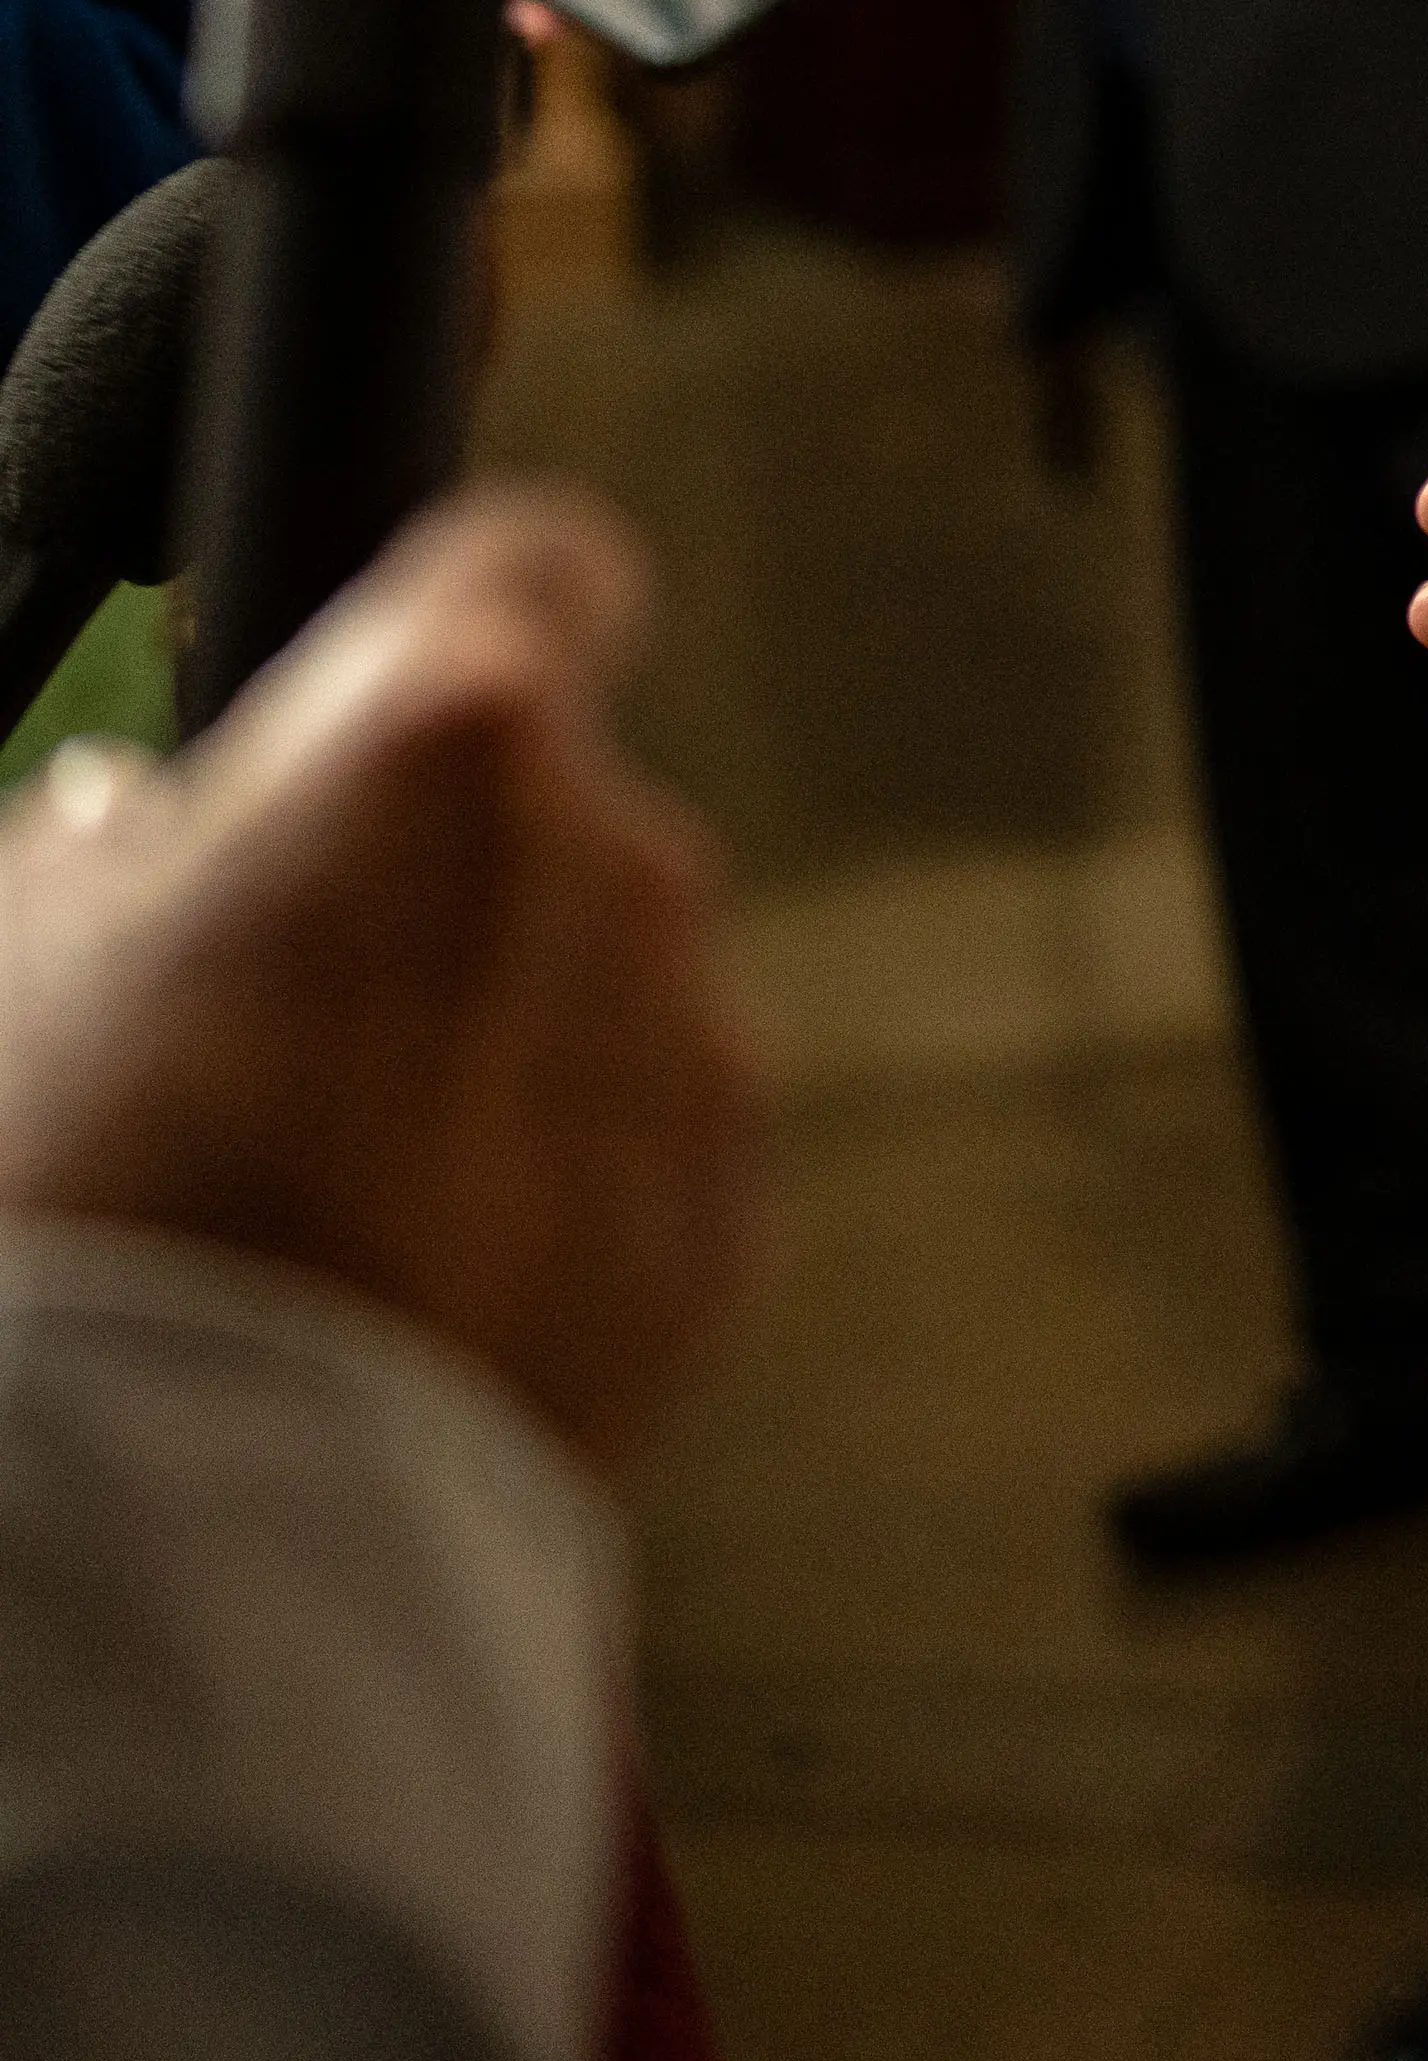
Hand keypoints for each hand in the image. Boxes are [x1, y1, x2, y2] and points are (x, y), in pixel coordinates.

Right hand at [0, 488, 759, 1477]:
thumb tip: (134, 825)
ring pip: (585, 997)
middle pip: (544, 820)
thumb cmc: (82, 1190)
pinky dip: (533, 1194)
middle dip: (431, 888)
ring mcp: (695, 1044)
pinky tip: (388, 1287)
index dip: (479, 601)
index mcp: (449, 734)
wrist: (194, 1498)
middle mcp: (619, 861)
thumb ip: (102, 853)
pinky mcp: (723, 1218)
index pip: (540, 562)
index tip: (409, 669)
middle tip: (260, 1020)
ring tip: (303, 1191)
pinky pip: (623, 1157)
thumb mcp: (11, 957)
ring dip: (480, 1052)